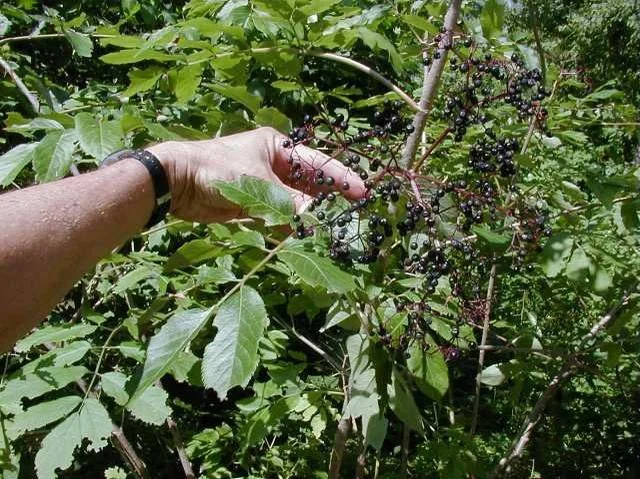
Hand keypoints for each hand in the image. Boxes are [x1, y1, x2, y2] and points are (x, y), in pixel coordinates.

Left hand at [146, 127, 365, 223]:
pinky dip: (289, 226)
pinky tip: (302, 237)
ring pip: (295, 202)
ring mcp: (264, 186)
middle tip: (351, 214)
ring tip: (330, 230)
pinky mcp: (252, 206)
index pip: (318, 163)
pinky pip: (278, 216)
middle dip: (328, 199)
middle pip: (309, 184)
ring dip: (309, 215)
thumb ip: (290, 202)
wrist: (178, 181)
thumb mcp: (259, 183)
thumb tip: (316, 218)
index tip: (363, 192)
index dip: (342, 178)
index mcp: (278, 147)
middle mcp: (273, 165)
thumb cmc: (219, 169)